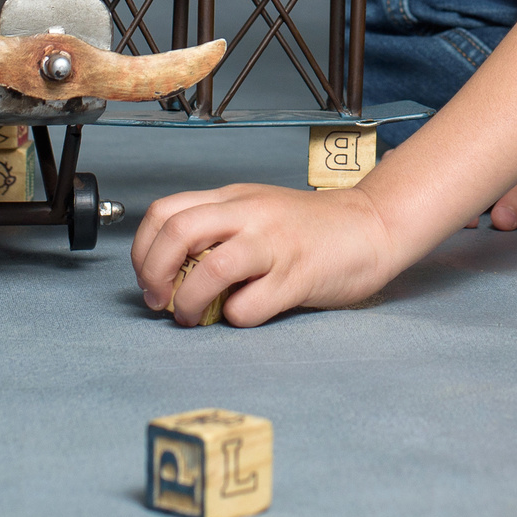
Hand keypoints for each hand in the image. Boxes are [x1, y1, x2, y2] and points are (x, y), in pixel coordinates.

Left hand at [131, 183, 399, 327]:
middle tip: (159, 300)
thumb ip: (217, 230)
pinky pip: (249, 306)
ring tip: (192, 316)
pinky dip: (236, 318)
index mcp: (234, 198)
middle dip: (154, 273)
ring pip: (210, 268)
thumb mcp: (257, 212)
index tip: (148, 278)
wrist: (372, 226)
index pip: (165, 211)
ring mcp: (274, 244)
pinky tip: (245, 312)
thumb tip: (170, 273)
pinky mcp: (297, 276)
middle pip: (177, 232)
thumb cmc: (311, 228)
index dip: (144, 250)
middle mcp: (250, 214)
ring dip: (188, 301)